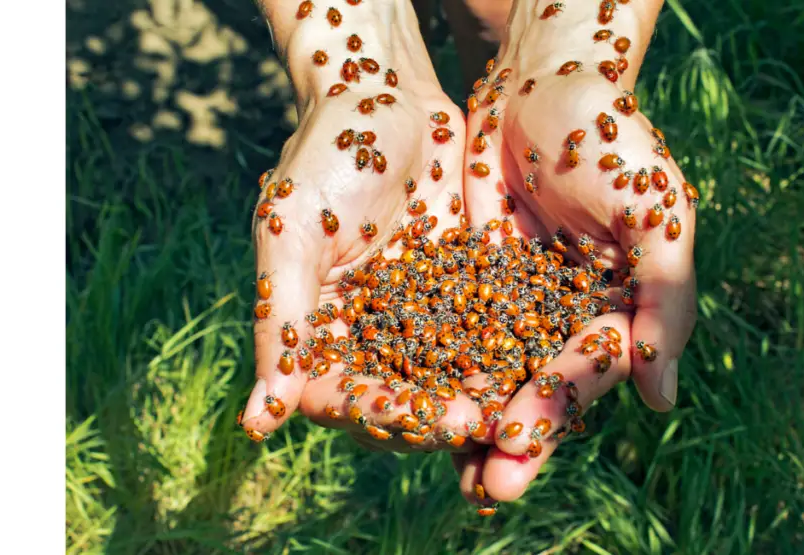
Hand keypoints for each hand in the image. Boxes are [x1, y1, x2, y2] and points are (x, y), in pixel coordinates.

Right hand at [241, 0, 483, 452]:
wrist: (388, 94)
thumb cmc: (325, 153)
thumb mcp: (293, 231)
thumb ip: (282, 321)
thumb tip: (255, 423)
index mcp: (317, 331)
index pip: (345, 399)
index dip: (387, 417)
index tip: (434, 422)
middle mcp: (368, 336)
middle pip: (403, 402)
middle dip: (447, 418)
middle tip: (496, 425)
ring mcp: (419, 317)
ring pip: (450, 378)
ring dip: (485, 399)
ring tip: (526, 408)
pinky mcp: (466, 291)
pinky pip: (490, 332)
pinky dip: (514, 353)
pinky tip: (548, 363)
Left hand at [454, 0, 696, 502]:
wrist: (542, 84)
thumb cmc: (612, 140)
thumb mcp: (654, 210)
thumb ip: (665, 297)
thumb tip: (662, 397)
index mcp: (619, 312)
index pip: (590, 372)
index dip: (558, 407)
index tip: (520, 437)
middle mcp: (567, 320)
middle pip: (542, 390)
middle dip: (517, 439)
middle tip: (489, 487)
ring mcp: (516, 307)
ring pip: (495, 376)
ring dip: (474, 427)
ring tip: (453, 474)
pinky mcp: (469, 286)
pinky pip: (451, 336)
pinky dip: (435, 372)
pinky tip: (410, 407)